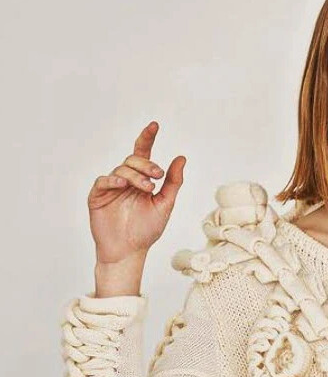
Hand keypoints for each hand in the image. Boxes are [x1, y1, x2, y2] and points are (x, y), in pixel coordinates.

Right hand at [88, 120, 185, 264]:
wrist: (129, 251)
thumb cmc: (146, 230)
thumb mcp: (165, 205)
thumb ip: (172, 182)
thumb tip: (181, 158)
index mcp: (141, 180)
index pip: (143, 153)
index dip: (147, 138)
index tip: (155, 125)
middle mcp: (125, 180)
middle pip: (134, 160)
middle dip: (147, 164)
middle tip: (158, 176)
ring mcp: (110, 187)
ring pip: (121, 169)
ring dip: (136, 176)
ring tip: (147, 188)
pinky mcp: (97, 196)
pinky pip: (103, 181)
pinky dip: (113, 180)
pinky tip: (122, 184)